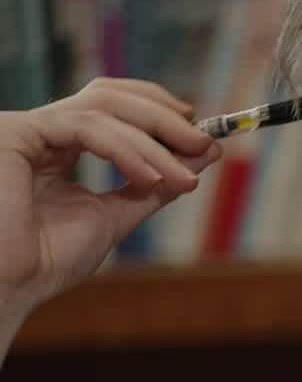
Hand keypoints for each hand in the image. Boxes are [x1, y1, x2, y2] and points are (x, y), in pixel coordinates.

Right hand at [0, 79, 221, 328]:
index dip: (156, 111)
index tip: (199, 135)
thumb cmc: (50, 259)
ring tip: (182, 176)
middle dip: (162, 117)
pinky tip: (149, 177)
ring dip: (153, 142)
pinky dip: (126, 150)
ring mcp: (28, 128)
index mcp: (59, 146)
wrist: (12, 285)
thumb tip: (203, 155)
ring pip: (103, 110)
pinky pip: (87, 128)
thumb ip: (155, 185)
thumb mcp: (116, 215)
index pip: (111, 108)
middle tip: (203, 142)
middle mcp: (43, 130)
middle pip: (109, 96)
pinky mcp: (18, 132)